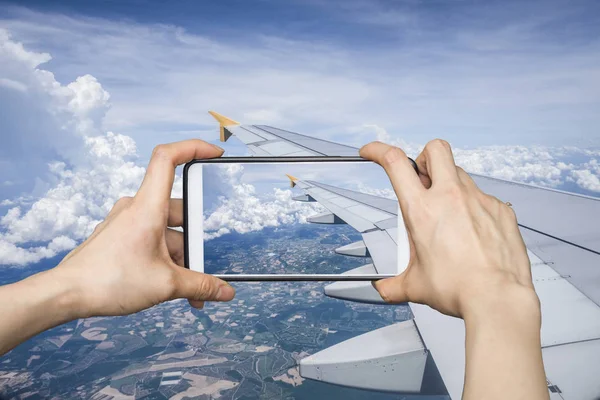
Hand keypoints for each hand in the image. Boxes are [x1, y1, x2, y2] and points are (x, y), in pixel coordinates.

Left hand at [53, 140, 235, 318]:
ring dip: (180, 257)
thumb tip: (225, 291)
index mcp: (147, 208)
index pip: (168, 158)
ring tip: (187, 289)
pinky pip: (151, 240)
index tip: (215, 153)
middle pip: (178, 210)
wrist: (66, 295)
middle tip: (201, 266)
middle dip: (194, 240)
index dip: (193, 147)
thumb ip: (200, 285)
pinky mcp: (119, 236)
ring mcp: (126, 222)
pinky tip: (169, 284)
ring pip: (165, 230)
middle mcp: (135, 208)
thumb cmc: (108, 281)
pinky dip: (165, 259)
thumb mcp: (166, 285)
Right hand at [360, 140, 538, 320]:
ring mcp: (479, 200)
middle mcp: (450, 197)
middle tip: (422, 179)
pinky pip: (484, 198)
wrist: (497, 299)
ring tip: (449, 215)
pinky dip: (474, 208)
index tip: (372, 152)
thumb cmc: (459, 289)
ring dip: (449, 185)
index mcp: (422, 210)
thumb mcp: (415, 286)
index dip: (378, 150)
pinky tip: (473, 232)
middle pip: (435, 149)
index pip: (394, 162)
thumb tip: (384, 289)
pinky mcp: (500, 210)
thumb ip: (393, 285)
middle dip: (423, 158)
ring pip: (460, 173)